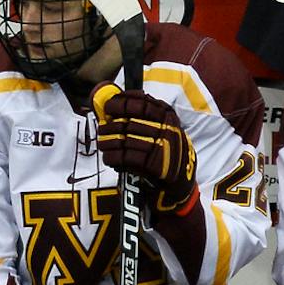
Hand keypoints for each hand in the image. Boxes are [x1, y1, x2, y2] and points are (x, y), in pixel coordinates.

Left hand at [92, 84, 198, 212]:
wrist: (181, 182)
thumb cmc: (168, 152)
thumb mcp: (164, 127)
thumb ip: (145, 115)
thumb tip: (115, 102)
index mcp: (168, 116)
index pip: (141, 103)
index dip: (121, 103)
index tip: (109, 106)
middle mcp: (166, 129)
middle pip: (129, 122)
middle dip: (110, 126)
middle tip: (101, 129)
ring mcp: (161, 147)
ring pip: (125, 140)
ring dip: (108, 142)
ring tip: (102, 143)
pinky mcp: (155, 165)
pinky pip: (126, 158)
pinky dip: (113, 157)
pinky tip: (108, 157)